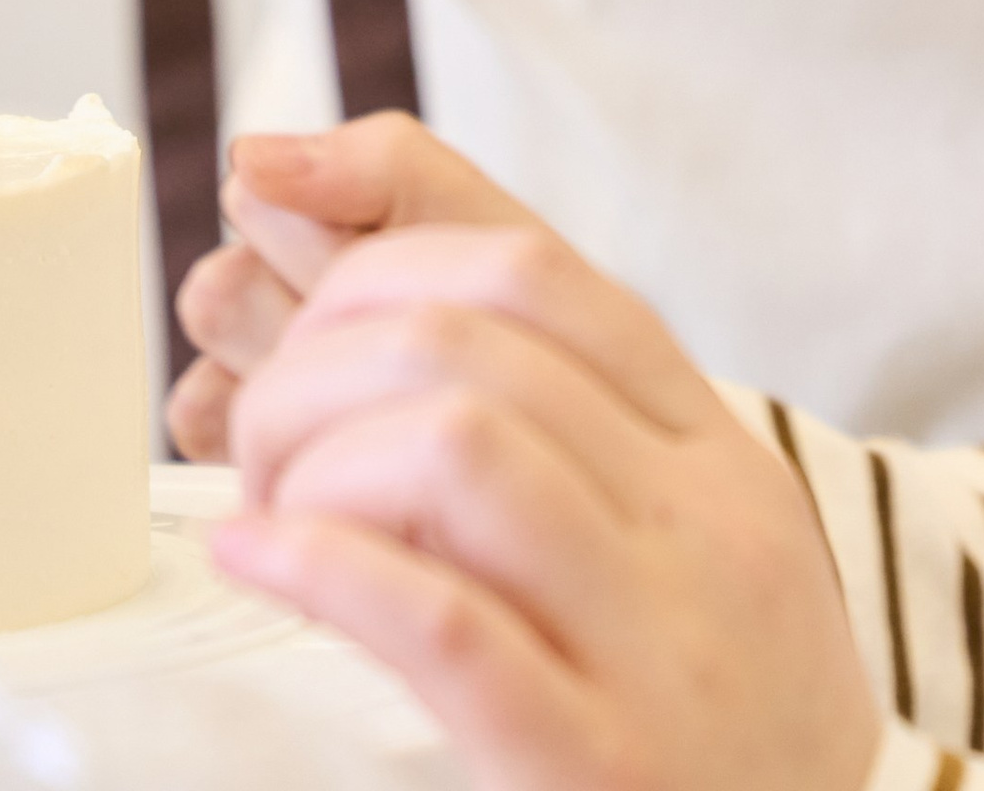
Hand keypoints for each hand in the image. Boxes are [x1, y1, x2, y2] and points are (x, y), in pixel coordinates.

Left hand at [200, 121, 885, 790]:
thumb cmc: (721, 715)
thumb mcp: (686, 545)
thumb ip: (570, 434)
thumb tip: (378, 292)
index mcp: (716, 454)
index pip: (541, 273)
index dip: (386, 245)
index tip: (291, 272)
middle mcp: (702, 525)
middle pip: (476, 344)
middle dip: (322, 361)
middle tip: (265, 434)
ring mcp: (657, 646)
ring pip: (459, 449)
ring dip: (318, 457)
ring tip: (272, 508)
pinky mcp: (600, 763)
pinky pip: (447, 625)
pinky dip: (325, 570)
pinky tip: (261, 562)